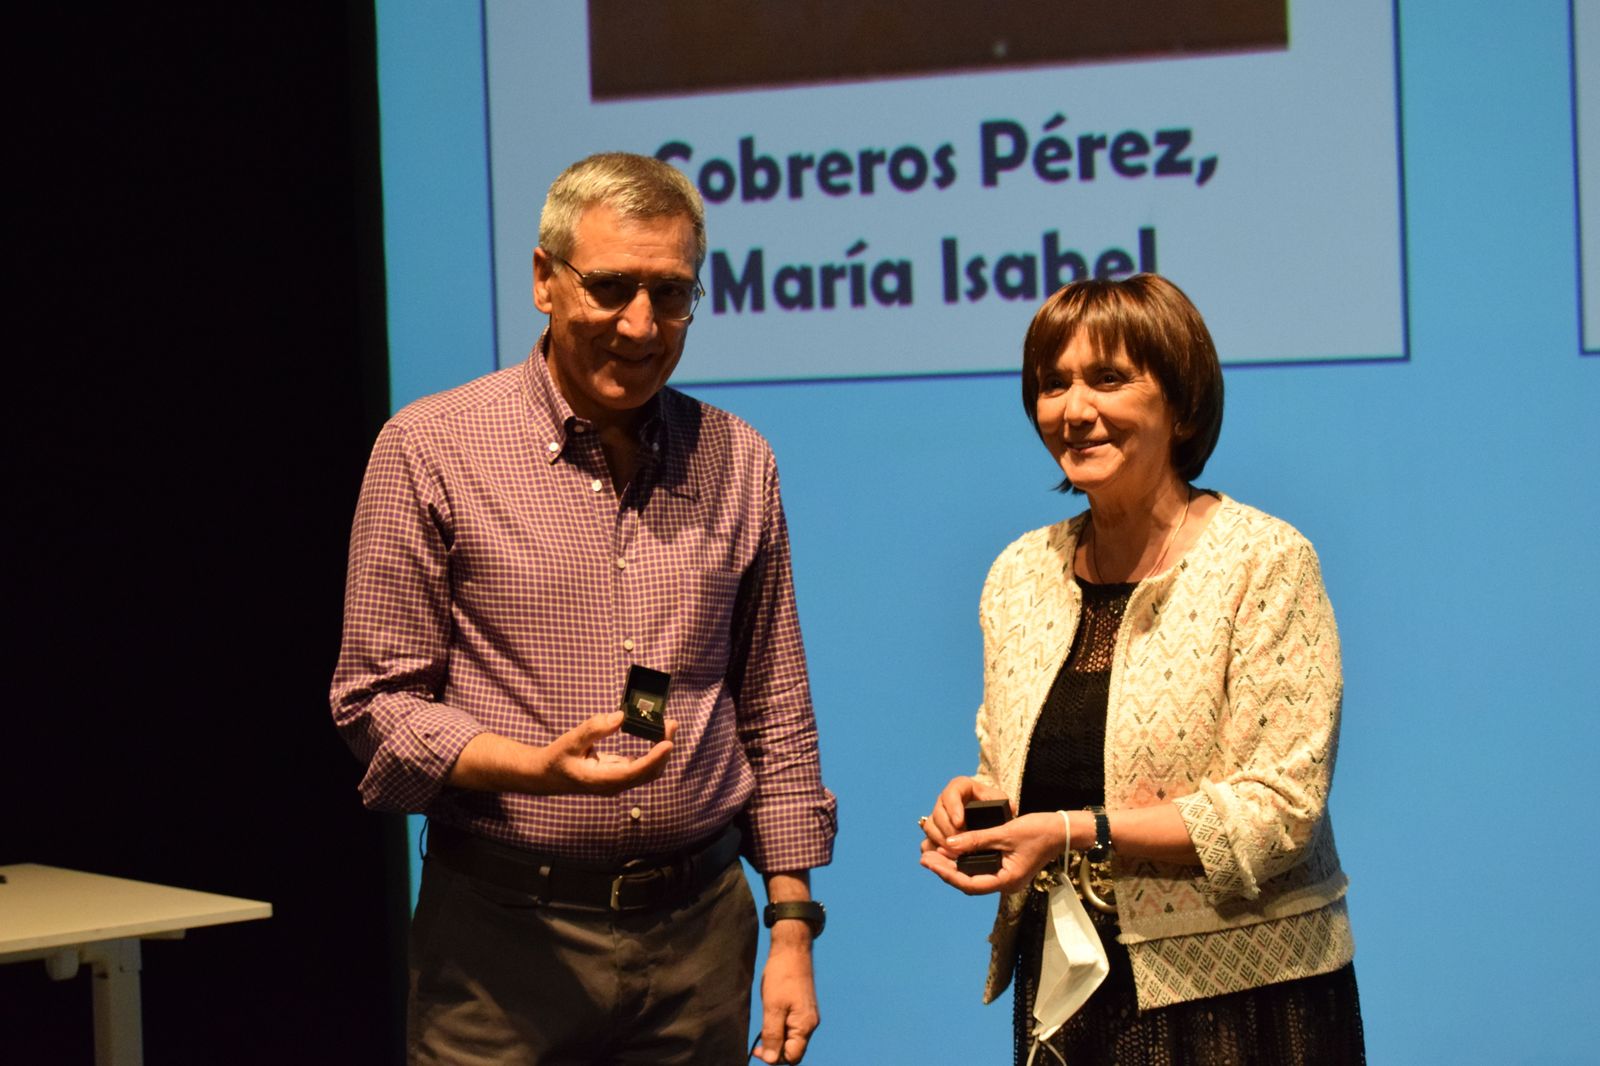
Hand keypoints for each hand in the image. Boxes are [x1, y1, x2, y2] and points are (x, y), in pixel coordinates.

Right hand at [532, 711, 677, 794]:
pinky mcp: (618, 775)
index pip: (635, 771)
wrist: (546, 776)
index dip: (654, 758)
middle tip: (671, 724)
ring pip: (648, 771)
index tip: (668, 743)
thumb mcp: (570, 741)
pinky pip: (641, 767)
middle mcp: (614, 785)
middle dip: (663, 750)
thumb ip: (594, 729)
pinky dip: (652, 752)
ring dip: (661, 751)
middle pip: (649, 772)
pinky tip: (655, 735)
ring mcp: (618, 782)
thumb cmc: (557, 759)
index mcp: (602, 780)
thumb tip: (620, 717)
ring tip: (667, 726)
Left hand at [752, 931, 816, 1063]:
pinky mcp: (802, 1009)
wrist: (791, 951)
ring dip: (777, 1039)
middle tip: (757, 1043)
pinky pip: (792, 1028)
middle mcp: (810, 1024)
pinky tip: (771, 1018)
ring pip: (792, 1039)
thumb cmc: (782, 976)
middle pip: (793, 1051)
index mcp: (805, 1025)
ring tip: (764, 1026)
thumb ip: (772, 1035)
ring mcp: (807, 1016)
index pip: (792, 1057)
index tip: (758, 1049)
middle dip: (775, 1050)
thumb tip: (771, 1060)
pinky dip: (780, 1029)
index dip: (775, 1058)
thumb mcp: (772, 1007)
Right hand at [919, 776, 1009, 849]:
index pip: (951, 792)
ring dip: (941, 841)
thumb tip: (1004, 813)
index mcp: (961, 787)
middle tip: (959, 844)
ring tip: (956, 854)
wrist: (992, 821)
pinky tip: (944, 859)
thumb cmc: (998, 809)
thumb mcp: (1002, 804)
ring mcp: (938, 817)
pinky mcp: (936, 834)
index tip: (960, 822)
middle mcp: (945, 801)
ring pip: (930, 827)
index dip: (953, 807)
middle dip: (947, 829)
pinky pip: (926, 841)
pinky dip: (933, 851)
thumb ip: (1002, 807)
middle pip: (938, 812)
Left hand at [920, 811, 1067, 895]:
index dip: (947, 874)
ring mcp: (1006, 877)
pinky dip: (965, 861)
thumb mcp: (1006, 832)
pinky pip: (980, 869)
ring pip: (973, 876)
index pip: (970, 883)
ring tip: (932, 854)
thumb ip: (977, 838)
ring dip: (953, 866)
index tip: (930, 862)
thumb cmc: (1039, 831)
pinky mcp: (1006, 868)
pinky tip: (953, 851)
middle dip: (945, 870)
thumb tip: (949, 843)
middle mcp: (1005, 883)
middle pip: (968, 882)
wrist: (1063, 830)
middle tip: (924, 857)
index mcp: (1007, 880)